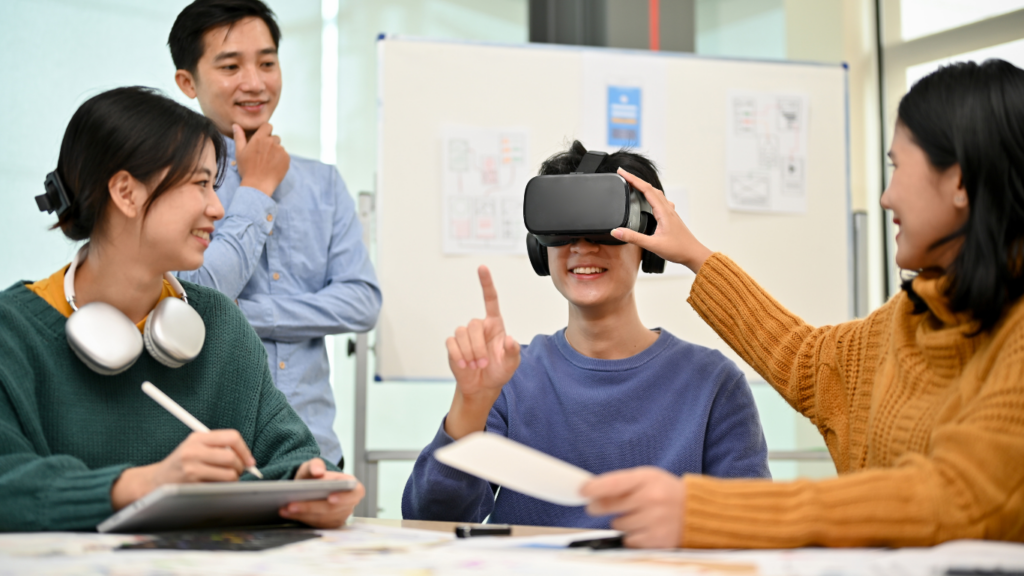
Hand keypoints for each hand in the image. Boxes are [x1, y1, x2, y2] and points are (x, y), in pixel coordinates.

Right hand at [111, 429, 256, 509]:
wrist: (156, 480)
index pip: (231, 437)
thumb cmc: (182, 462)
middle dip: (240, 467)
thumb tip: (247, 458)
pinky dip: (221, 488)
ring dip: (232, 479)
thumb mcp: (195, 445)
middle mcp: (193, 451)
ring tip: (224, 479)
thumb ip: (218, 446)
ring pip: (228, 475)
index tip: (250, 461)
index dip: (244, 449)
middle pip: (231, 458)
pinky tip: (211, 485)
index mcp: (198, 437)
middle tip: (237, 471)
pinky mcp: (191, 484)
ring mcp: (191, 468)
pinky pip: (218, 487)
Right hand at [234, 123, 289, 196]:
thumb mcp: (239, 152)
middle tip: (263, 154)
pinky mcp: (287, 159)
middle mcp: (272, 142)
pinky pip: (285, 155)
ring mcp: (281, 151)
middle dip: (270, 143)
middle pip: (275, 137)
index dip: (265, 131)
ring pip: (280, 147)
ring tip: (268, 162)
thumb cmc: (247, 169)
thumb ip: (239, 137)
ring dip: (275, 151)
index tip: (262, 138)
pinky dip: (280, 159)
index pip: (267, 126)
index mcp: (260, 138)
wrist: (258, 185)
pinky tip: (273, 166)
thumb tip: (236, 125)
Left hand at [279, 458, 364, 527]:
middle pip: (333, 509)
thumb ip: (315, 465)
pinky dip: (300, 518)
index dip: (344, 497)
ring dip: (302, 514)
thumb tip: (318, 471)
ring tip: (285, 508)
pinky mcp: (328, 525)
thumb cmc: (315, 477)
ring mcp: (339, 516)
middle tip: (292, 504)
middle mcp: (348, 504)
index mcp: (351, 486)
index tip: (330, 498)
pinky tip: (287, 513)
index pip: (355, 493)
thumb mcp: (313, 466)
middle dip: (311, 507)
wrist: (309, 489)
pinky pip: (315, 525)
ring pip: (322, 519)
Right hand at [443, 265, 520, 439]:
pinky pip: (452, 344)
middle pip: (473, 324)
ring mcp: (464, 336)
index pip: (490, 300)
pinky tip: (465, 365)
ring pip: (462, 334)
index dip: (486, 283)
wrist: (482, 386)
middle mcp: (479, 327)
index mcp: (495, 325)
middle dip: (478, 346)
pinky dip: (459, 356)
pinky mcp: (453, 345)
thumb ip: (512, 352)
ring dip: (470, 353)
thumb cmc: (499, 371)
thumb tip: (509, 339)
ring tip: (476, 365)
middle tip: (484, 363)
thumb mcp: (511, 364)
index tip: (482, 267)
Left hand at [582, 466, 684, 548]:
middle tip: (595, 507)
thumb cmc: (665, 491)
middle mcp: (652, 500)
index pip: (616, 483)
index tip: (582, 491)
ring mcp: (656, 521)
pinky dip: (631, 535)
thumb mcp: (646, 477)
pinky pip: (629, 540)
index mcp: (647, 479)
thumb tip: (591, 493)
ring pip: (618, 525)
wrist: (696, 511)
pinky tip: (642, 527)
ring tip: (635, 515)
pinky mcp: (658, 540)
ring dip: (621, 522)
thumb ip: (621, 483)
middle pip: (611, 506)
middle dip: (598, 507)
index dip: (596, 487)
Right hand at [612, 168, 713, 273]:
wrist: (694, 254)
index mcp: (663, 211)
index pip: (645, 189)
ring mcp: (670, 212)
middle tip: (623, 176)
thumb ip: (633, 238)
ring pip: (656, 193)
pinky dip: (652, 195)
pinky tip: (652, 201)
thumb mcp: (653, 245)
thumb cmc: (678, 249)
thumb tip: (616, 231)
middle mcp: (667, 209)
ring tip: (634, 185)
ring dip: (644, 186)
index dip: (632, 179)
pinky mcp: (671, 217)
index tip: (622, 172)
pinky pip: (661, 201)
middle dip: (636, 180)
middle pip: (650, 188)